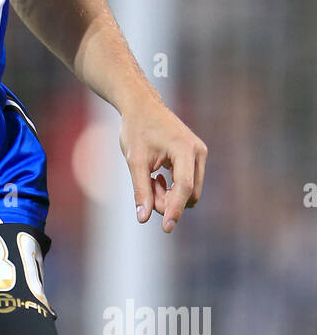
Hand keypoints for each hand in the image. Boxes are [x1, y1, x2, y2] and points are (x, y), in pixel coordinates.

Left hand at [119, 97, 207, 232]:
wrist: (142, 107)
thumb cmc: (137, 130)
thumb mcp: (135, 161)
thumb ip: (141, 189)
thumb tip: (143, 218)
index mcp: (185, 149)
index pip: (184, 187)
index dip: (175, 209)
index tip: (167, 228)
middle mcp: (198, 152)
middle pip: (189, 193)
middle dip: (168, 200)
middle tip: (147, 189)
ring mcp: (200, 154)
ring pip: (190, 191)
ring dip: (169, 195)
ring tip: (151, 180)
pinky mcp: (196, 157)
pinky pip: (188, 183)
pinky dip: (172, 187)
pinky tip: (157, 177)